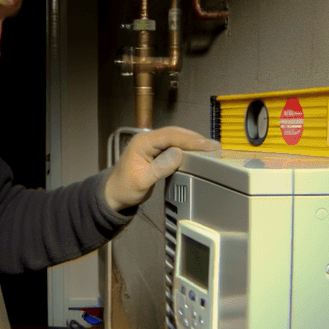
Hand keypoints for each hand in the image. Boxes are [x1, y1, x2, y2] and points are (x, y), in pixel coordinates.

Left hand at [104, 126, 221, 211]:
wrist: (114, 194)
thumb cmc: (125, 189)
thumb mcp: (142, 181)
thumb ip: (160, 167)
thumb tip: (179, 154)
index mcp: (142, 142)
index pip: (170, 136)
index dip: (190, 140)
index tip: (206, 145)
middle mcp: (147, 139)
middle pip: (175, 133)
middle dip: (195, 139)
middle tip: (214, 146)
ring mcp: (151, 144)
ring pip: (176, 137)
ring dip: (192, 142)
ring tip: (210, 148)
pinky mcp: (155, 151)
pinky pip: (173, 145)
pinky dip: (186, 147)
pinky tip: (197, 151)